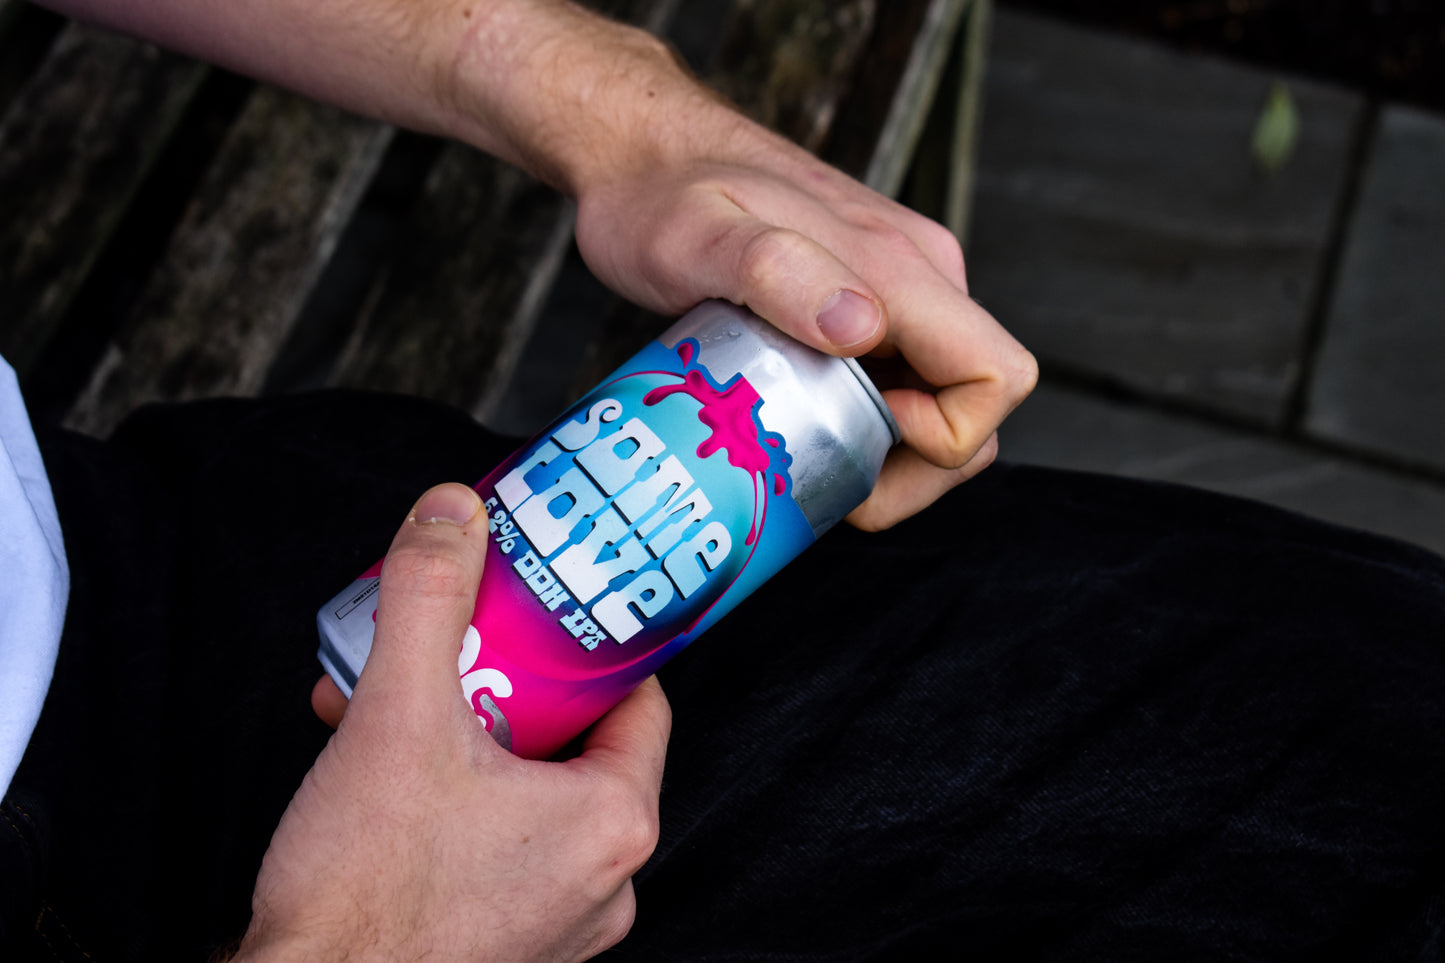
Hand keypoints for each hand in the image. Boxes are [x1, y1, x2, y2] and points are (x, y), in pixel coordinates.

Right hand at [235, 484, 670, 961]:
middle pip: (579, 744)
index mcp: (612, 823)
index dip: (590, 646)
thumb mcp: (397, 717)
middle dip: (509, 688)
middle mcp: (605, 882)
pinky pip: (506, 849)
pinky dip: (461, 805)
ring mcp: (560, 923)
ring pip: (535, 796)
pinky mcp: (511, 946)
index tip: (550, 615)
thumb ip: (428, 601)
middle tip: (461, 658)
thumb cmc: (365, 904)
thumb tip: (453, 515)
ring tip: (404, 714)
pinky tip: (392, 784)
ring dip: (473, 745)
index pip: (639, 699)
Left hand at [571, 93, 1035, 530]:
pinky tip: (798, 422)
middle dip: (917, 468)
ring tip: (808, 457)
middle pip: (973, 405)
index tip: (863, 437)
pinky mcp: (865, 301)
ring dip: (887, 451)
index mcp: (900, 267)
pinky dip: (863, 422)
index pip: (996, 376)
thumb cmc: (662, 195)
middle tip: (830, 482)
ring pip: (936, 400)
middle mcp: (916, 276)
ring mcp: (894, 289)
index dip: (947, 436)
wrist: (644, 153)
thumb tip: (864, 326)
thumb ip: (779, 272)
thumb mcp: (700, 237)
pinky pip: (897, 380)